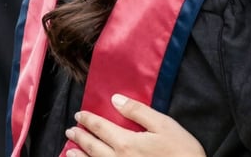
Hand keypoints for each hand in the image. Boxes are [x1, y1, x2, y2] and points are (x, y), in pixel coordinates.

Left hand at [64, 94, 206, 156]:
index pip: (101, 128)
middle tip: (71, 130)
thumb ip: (138, 111)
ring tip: (69, 151)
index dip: (89, 120)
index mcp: (126, 142)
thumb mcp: (163, 124)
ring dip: (79, 156)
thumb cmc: (181, 150)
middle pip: (93, 147)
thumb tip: (116, 99)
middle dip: (80, 137)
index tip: (79, 114)